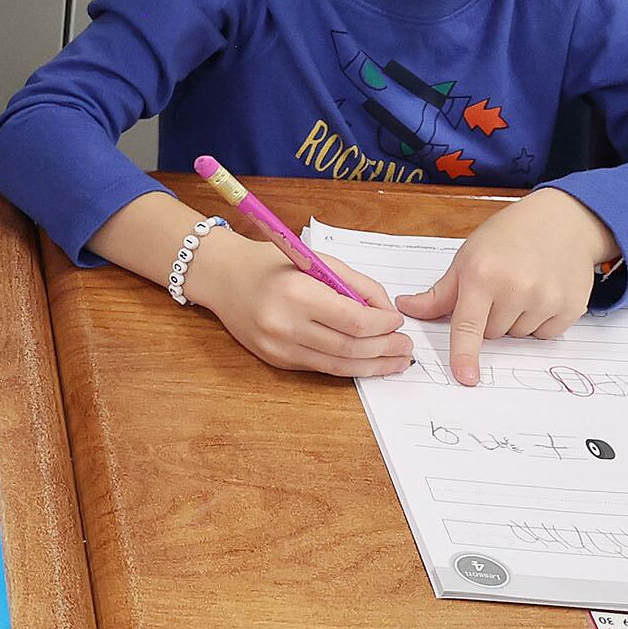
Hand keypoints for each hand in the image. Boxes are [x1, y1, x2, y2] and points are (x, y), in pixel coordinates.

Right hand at [184, 233, 409, 378]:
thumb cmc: (271, 263)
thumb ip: (355, 284)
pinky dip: (347, 366)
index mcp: (297, 294)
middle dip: (385, 349)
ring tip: (395, 361)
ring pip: (338, 365)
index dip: (384, 326)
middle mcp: (285, 325)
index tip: (397, 322)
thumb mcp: (316, 260)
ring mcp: (279, 347)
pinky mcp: (276, 360)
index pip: (355, 321)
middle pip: (350, 347)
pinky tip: (366, 362)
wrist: (222, 277)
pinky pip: (321, 367)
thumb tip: (387, 312)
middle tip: (405, 347)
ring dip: (373, 366)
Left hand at [396, 189, 611, 385]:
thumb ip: (440, 293)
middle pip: (492, 335)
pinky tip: (542, 293)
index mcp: (482, 275)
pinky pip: (545, 335)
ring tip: (523, 286)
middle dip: (490, 318)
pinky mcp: (571, 307)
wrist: (561, 221)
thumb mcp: (467, 258)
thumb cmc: (508, 236)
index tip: (465, 377)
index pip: (468, 325)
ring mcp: (546, 299)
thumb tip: (408, 309)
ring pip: (518, 336)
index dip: (464, 353)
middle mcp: (516, 289)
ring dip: (515, 320)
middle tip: (500, 288)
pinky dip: (540, 322)